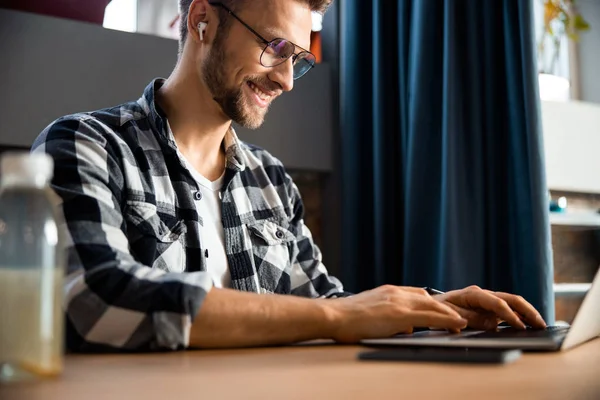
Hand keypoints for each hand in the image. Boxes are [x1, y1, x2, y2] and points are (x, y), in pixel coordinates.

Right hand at [328, 285, 467, 342]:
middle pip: (428, 298)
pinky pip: (430, 316)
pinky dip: (446, 319)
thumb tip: (405, 327)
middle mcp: (395, 292)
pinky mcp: (399, 314)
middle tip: (460, 317)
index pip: (417, 294)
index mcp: (387, 292)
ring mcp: (398, 301)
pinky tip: (457, 324)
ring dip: (450, 314)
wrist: (333, 316)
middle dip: (446, 308)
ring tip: (463, 322)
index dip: (432, 303)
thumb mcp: (370, 314)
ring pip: (433, 305)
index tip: (442, 310)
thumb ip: (388, 317)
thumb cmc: (346, 319)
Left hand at [434, 286, 546, 330]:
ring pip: (512, 302)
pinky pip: (507, 309)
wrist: (430, 306)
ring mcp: (487, 299)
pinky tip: (529, 325)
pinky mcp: (488, 306)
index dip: (509, 315)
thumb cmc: (438, 310)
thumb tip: (492, 323)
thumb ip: (470, 319)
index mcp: (473, 294)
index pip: (496, 303)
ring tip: (541, 324)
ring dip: (527, 312)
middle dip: (527, 311)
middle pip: (511, 299)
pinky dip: (520, 315)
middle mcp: (482, 294)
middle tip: (541, 324)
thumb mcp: (450, 316)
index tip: (520, 326)